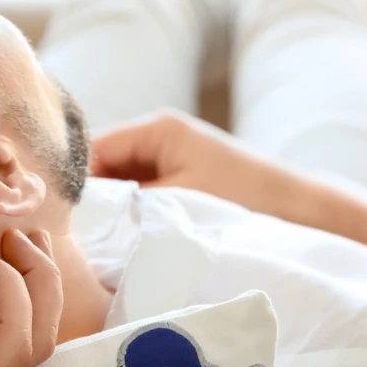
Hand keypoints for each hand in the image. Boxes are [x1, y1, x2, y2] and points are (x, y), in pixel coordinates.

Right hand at [90, 109, 309, 221]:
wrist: (304, 212)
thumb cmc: (242, 201)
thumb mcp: (175, 202)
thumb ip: (127, 205)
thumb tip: (86, 217)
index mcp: (157, 128)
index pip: (93, 149)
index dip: (75, 183)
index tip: (63, 220)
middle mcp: (162, 133)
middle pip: (105, 164)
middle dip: (96, 197)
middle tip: (81, 235)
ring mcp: (175, 153)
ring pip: (125, 180)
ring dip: (117, 207)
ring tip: (106, 239)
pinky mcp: (187, 174)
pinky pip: (146, 189)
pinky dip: (137, 210)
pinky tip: (133, 236)